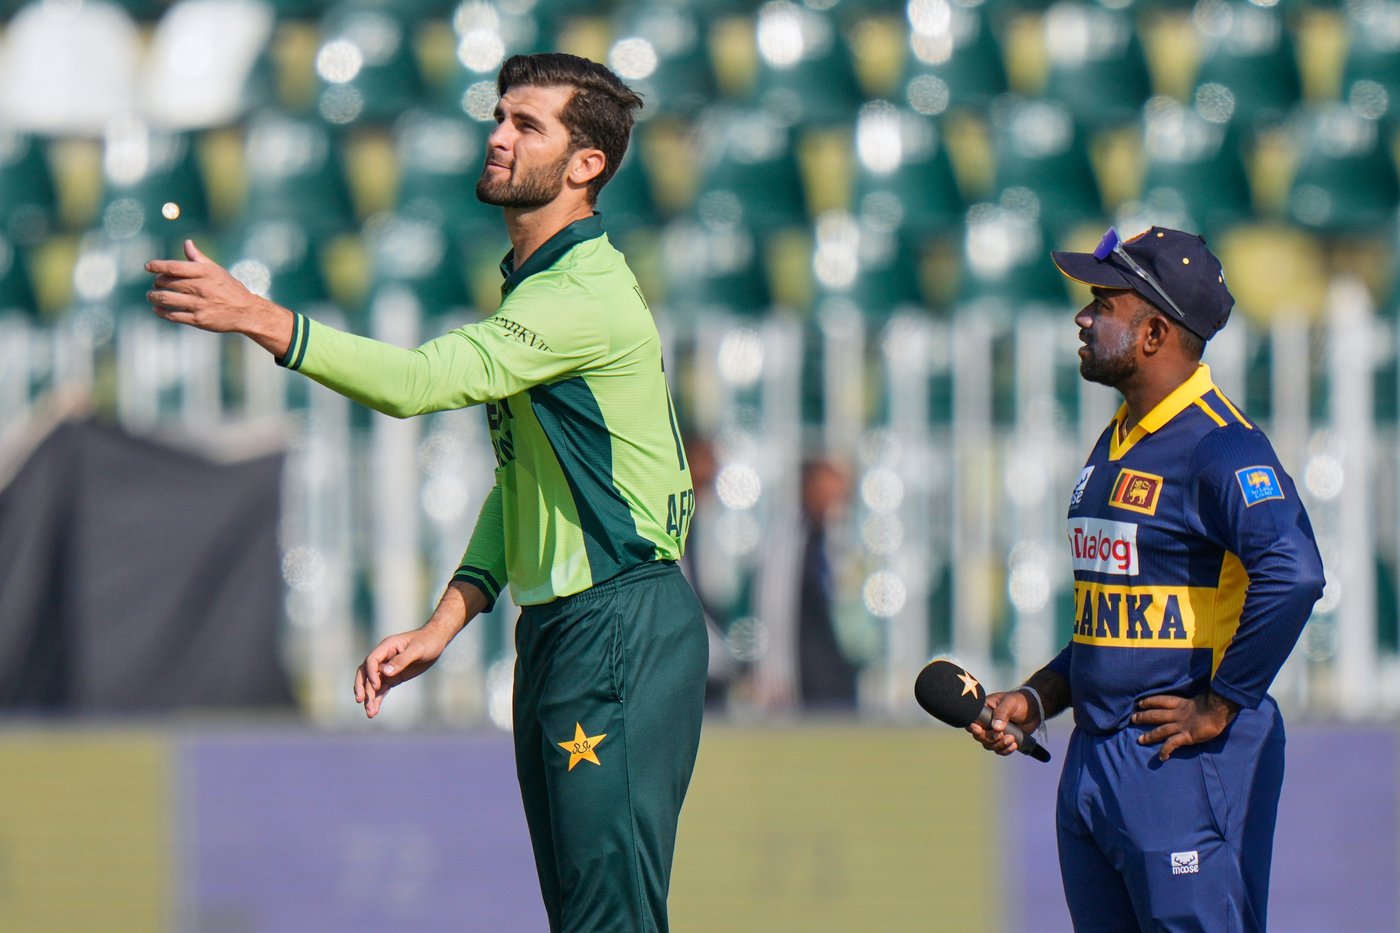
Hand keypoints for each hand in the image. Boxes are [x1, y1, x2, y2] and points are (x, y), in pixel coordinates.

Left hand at [146, 240, 291, 355]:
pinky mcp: (198, 320)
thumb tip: (187, 243)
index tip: (148, 266)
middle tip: (155, 284)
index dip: (158, 265)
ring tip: (151, 296)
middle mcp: (200, 287)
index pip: (174, 267)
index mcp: (204, 272)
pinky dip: (161, 311)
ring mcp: (199, 304)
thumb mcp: (216, 270)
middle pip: (167, 282)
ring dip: (153, 297)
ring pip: (166, 299)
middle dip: (156, 282)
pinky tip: (158, 309)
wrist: (245, 312)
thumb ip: (198, 258)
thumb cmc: (230, 289)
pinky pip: (172, 315)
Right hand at [353, 627, 449, 718]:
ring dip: (370, 698)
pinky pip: (382, 689)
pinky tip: (375, 712)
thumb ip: (402, 660)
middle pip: (365, 673)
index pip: (372, 660)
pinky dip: (377, 699)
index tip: (376, 686)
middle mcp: (383, 658)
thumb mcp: (417, 649)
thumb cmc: (427, 641)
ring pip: (372, 684)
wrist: (436, 641)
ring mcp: (387, 668)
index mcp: (387, 646)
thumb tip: (385, 672)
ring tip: (370, 713)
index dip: (371, 673)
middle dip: (362, 687)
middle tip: (361, 701)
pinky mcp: (393, 677)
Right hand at [967, 689, 1040, 756]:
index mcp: (984, 711)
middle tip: (1002, 735)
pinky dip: (1005, 750)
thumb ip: (1002, 714)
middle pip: (980, 736)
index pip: (972, 721)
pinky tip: (1014, 745)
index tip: (978, 730)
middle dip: (990, 738)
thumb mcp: (1010, 703)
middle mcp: (986, 723)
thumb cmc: (1019, 701)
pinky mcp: (1003, 740)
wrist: (1034, 709)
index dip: (973, 728)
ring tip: (1012, 739)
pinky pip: (999, 749)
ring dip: (999, 745)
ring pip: (989, 745)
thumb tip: (995, 728)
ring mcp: (994, 732)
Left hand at [1131, 690, 1239, 760]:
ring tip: (1140, 740)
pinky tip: (1161, 757)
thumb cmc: (1216, 704)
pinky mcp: (1187, 736)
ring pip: (1161, 730)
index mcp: (1182, 704)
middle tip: (1133, 719)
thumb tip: (1201, 700)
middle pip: (1156, 714)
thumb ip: (1198, 702)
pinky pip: (1172, 744)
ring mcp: (1181, 725)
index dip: (1150, 701)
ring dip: (1150, 736)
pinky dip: (1165, 750)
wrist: (1221, 709)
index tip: (1140, 703)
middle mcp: (1178, 714)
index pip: (1161, 700)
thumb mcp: (1204, 699)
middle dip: (1144, 717)